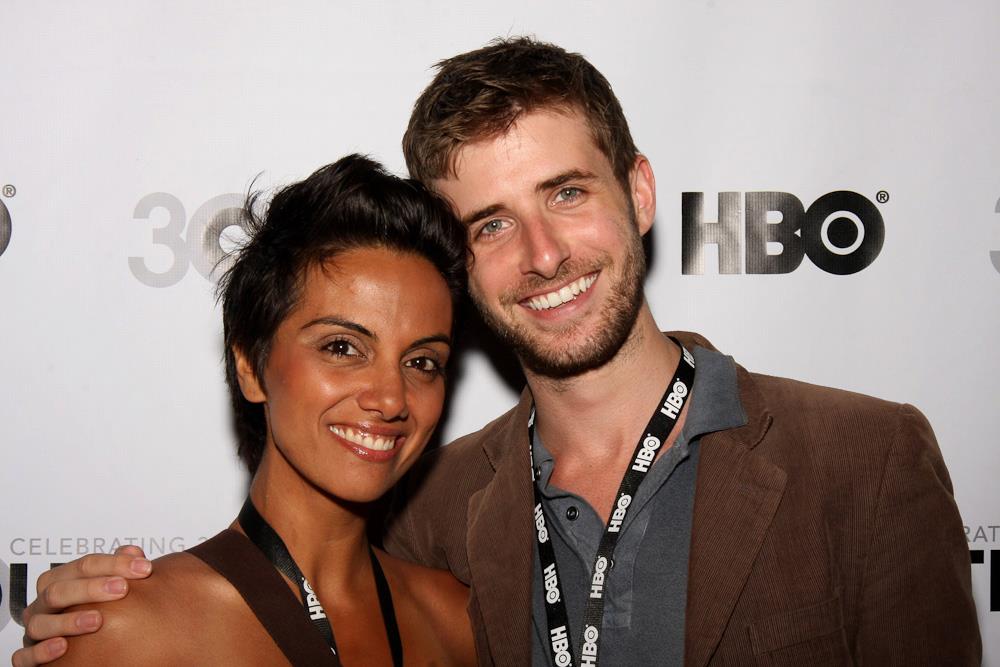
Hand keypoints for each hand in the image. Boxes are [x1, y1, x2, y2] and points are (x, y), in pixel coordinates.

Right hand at [11, 545, 152, 666]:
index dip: (114, 564)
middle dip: (91, 588)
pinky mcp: (28, 657)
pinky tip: (64, 647)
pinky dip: (41, 651)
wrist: (77, 646)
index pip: (84, 566)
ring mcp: (35, 630)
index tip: (143, 568)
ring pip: (40, 623)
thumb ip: (120, 570)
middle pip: (58, 590)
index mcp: (61, 582)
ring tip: (97, 620)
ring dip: (69, 621)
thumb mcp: (108, 589)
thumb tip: (134, 553)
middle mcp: (44, 605)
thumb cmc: (93, 609)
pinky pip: (25, 656)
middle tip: (122, 588)